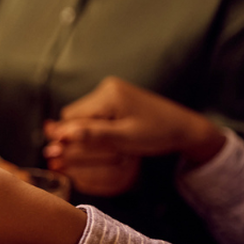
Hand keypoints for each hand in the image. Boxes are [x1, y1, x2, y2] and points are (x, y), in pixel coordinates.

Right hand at [44, 77, 225, 165]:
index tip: (61, 156)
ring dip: (86, 131)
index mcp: (108, 95)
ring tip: (102, 145)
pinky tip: (108, 136)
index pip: (71, 118)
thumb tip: (58, 137)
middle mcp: (106, 87)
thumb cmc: (157, 134)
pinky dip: (96, 126)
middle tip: (86, 152)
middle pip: (74, 115)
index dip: (67, 137)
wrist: (184, 127)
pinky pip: (94, 112)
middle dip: (76, 134)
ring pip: (82, 115)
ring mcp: (111, 90)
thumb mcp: (123, 139)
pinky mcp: (116, 96)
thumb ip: (91, 136)